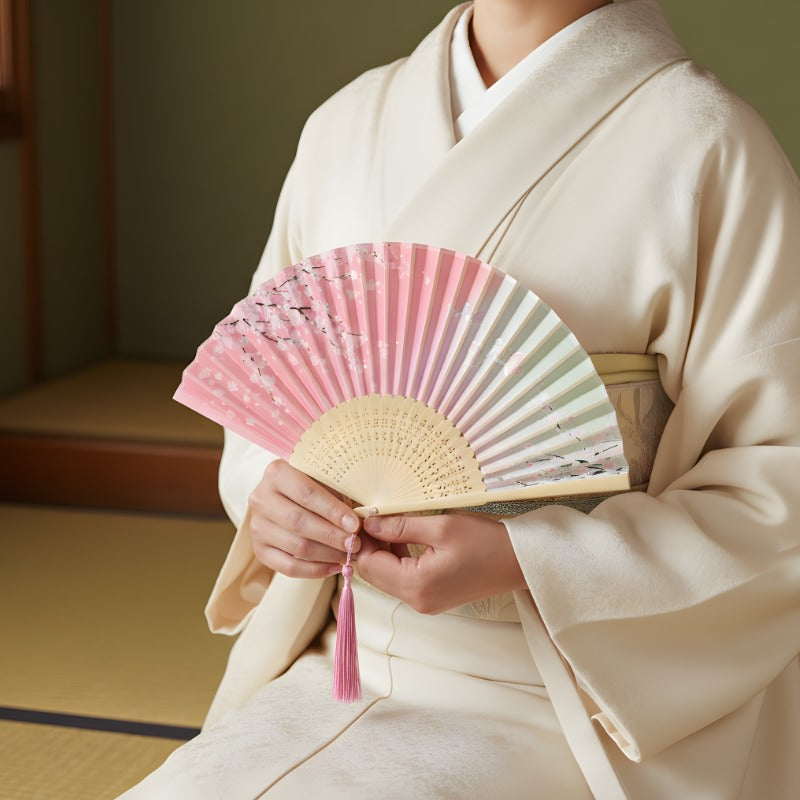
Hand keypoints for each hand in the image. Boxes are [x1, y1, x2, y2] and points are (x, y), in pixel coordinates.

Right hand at [247, 459, 361, 578]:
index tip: (354, 524)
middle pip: (298, 522)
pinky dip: (314, 570)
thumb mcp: (323, 479)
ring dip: (327, 554)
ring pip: (295, 546)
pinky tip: (334, 567)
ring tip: (348, 556)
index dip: (332, 510)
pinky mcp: (259, 549)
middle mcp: (261, 498)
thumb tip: (364, 517)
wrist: (286, 497)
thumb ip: (339, 492)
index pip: (306, 493)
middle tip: (355, 544)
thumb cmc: (313, 486)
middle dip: (331, 536)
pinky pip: (287, 567)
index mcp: (276, 473)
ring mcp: (257, 526)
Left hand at [356, 512, 526, 613]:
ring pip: (386, 578)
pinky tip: (403, 538)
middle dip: (369, 546)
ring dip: (383, 552)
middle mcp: (417, 601)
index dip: (362, 540)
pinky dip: (396, 560)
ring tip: (389, 524)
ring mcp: (424, 603)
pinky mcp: (431, 599)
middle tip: (374, 517)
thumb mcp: (441, 526)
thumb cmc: (485, 542)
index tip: (362, 516)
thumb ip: (401, 527)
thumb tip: (370, 523)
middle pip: (374, 574)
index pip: (369, 565)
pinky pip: (402, 580)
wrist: (518, 562)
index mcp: (417, 584)